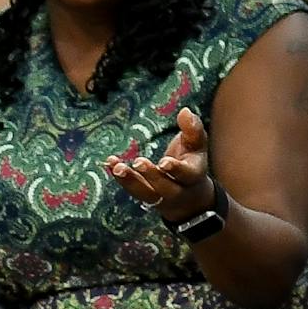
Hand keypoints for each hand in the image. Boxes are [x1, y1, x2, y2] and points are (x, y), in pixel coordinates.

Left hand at [105, 107, 212, 222]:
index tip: (164, 162)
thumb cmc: (192, 161)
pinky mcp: (144, 196)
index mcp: (193, 176)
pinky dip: (120, 178)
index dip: (176, 170)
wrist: (189, 196)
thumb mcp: (197, 145)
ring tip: (117, 167)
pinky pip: (131, 189)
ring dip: (129, 180)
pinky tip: (110, 163)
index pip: (187, 175)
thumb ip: (193, 129)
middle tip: (138, 162)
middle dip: (151, 175)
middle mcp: (177, 190)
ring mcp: (159, 197)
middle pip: (165, 187)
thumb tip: (185, 111)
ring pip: (144, 193)